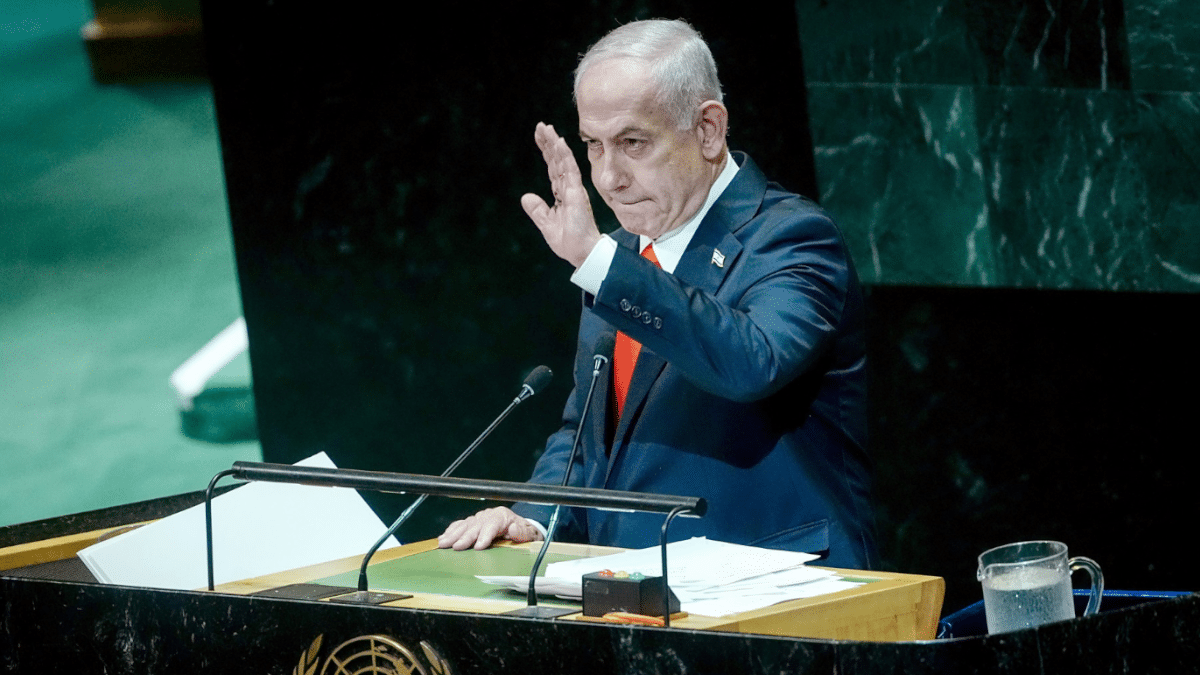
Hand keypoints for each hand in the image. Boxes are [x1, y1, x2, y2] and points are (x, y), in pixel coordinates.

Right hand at [437, 506, 543, 550]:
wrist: (523, 529)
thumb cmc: (525, 533)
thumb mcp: (530, 534)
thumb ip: (522, 532)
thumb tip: (513, 528)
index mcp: (503, 516)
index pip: (492, 524)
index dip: (485, 535)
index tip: (479, 546)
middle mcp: (489, 515)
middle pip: (476, 525)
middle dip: (465, 537)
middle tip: (456, 547)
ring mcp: (480, 518)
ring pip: (465, 525)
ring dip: (453, 534)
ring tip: (443, 543)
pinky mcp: (474, 522)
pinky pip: (461, 525)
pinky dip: (451, 531)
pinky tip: (443, 537)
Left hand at [520, 122, 601, 267]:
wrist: (580, 252)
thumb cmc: (567, 241)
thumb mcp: (546, 224)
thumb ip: (537, 209)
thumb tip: (525, 197)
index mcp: (561, 194)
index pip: (552, 168)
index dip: (546, 151)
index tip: (539, 136)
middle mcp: (568, 188)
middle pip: (556, 160)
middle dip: (548, 142)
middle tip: (541, 125)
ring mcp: (573, 189)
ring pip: (563, 161)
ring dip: (555, 144)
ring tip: (547, 128)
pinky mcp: (577, 193)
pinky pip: (570, 170)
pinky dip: (565, 156)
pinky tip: (559, 142)